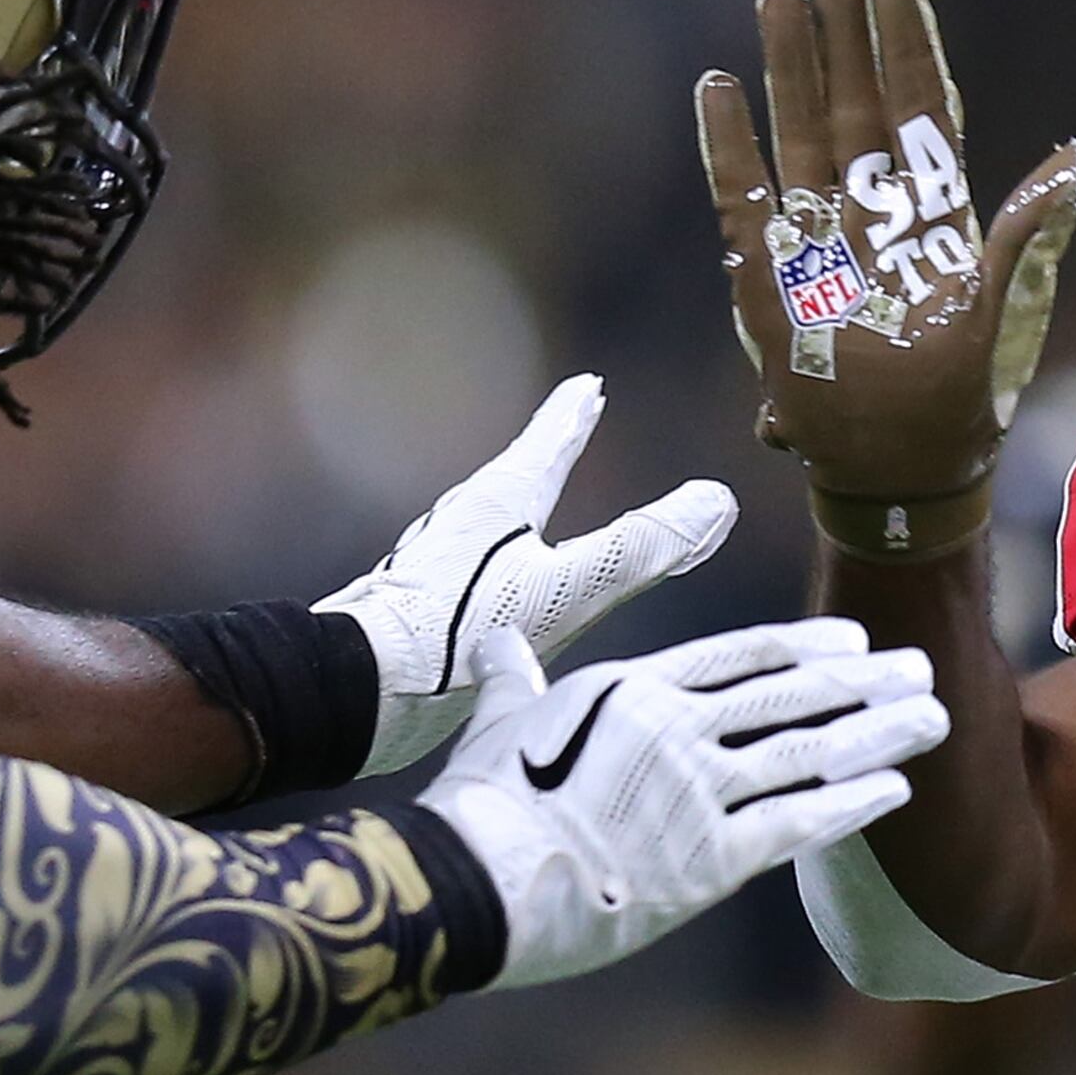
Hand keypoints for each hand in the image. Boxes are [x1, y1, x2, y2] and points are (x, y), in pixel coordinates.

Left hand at [319, 375, 736, 774]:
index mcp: (500, 504)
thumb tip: (716, 500)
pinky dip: (507, 551)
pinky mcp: (426, 605)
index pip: (548, 445)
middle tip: (573, 416)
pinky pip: (480, 560)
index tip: (589, 386)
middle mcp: (466, 522)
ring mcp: (441, 562)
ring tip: (539, 494)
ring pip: (495, 515)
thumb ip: (642, 549)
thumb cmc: (459, 634)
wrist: (359, 688)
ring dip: (527, 496)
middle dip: (551, 447)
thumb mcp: (569, 589)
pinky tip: (505, 584)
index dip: (573, 416)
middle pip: (521, 472)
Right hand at [418, 620, 946, 987]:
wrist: (477, 882)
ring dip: (879, 735)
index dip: (806, 649)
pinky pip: (798, 825)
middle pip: (793, 697)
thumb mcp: (498, 722)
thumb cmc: (480, 804)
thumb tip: (500, 643)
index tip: (855, 643)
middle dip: (866, 684)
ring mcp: (699, 793)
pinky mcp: (709, 860)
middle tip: (920, 671)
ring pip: (810, 754)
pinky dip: (852, 805)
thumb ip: (515, 679)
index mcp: (635, 689)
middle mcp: (679, 729)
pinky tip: (894, 790)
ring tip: (931, 721)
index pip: (742, 657)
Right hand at [696, 0, 1075, 559]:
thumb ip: (1023, 232)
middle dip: (843, 35)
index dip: (907, 45)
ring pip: (800, 132)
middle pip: (855, 104)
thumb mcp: (1000, 311)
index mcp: (932, 213)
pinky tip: (718, 87)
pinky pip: (742, 195)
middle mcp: (872, 212)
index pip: (919, 108)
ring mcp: (818, 237)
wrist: (899, 469)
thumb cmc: (957, 398)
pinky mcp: (767, 275)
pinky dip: (728, 144)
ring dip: (788, 68)